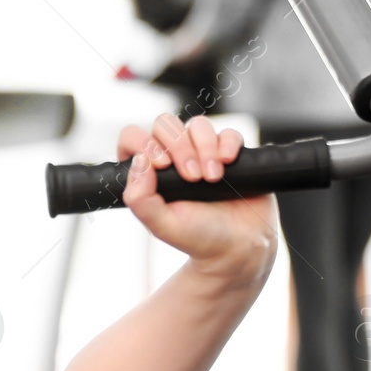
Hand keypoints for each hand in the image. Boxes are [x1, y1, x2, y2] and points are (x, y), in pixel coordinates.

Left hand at [118, 113, 278, 278]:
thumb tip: (139, 161)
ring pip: (197, 125)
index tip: (161, 166)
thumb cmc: (198, 237)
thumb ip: (140, 199)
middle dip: (179, 146)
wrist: (238, 246)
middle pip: (165, 124)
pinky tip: (228, 163)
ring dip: (205, 148)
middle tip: (192, 177)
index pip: (132, 139)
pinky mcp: (228, 152)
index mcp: (149, 175)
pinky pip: (227, 132)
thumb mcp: (161, 225)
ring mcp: (201, 153)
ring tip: (213, 177)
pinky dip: (227, 144)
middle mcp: (173, 159)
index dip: (143, 143)